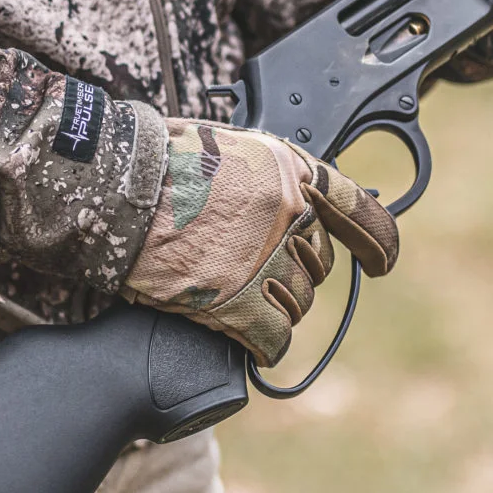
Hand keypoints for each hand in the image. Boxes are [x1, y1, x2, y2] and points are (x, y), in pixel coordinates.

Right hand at [121, 120, 399, 364]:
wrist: (111, 187)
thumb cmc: (159, 164)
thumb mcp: (231, 148)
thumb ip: (271, 179)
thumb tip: (296, 212)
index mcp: (290, 170)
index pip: (358, 208)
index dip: (377, 241)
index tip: (381, 262)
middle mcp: (287, 213)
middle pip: (319, 265)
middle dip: (293, 274)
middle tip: (250, 271)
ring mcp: (262, 258)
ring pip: (297, 304)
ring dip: (273, 308)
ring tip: (233, 297)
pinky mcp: (233, 299)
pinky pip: (272, 337)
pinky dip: (265, 344)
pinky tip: (248, 341)